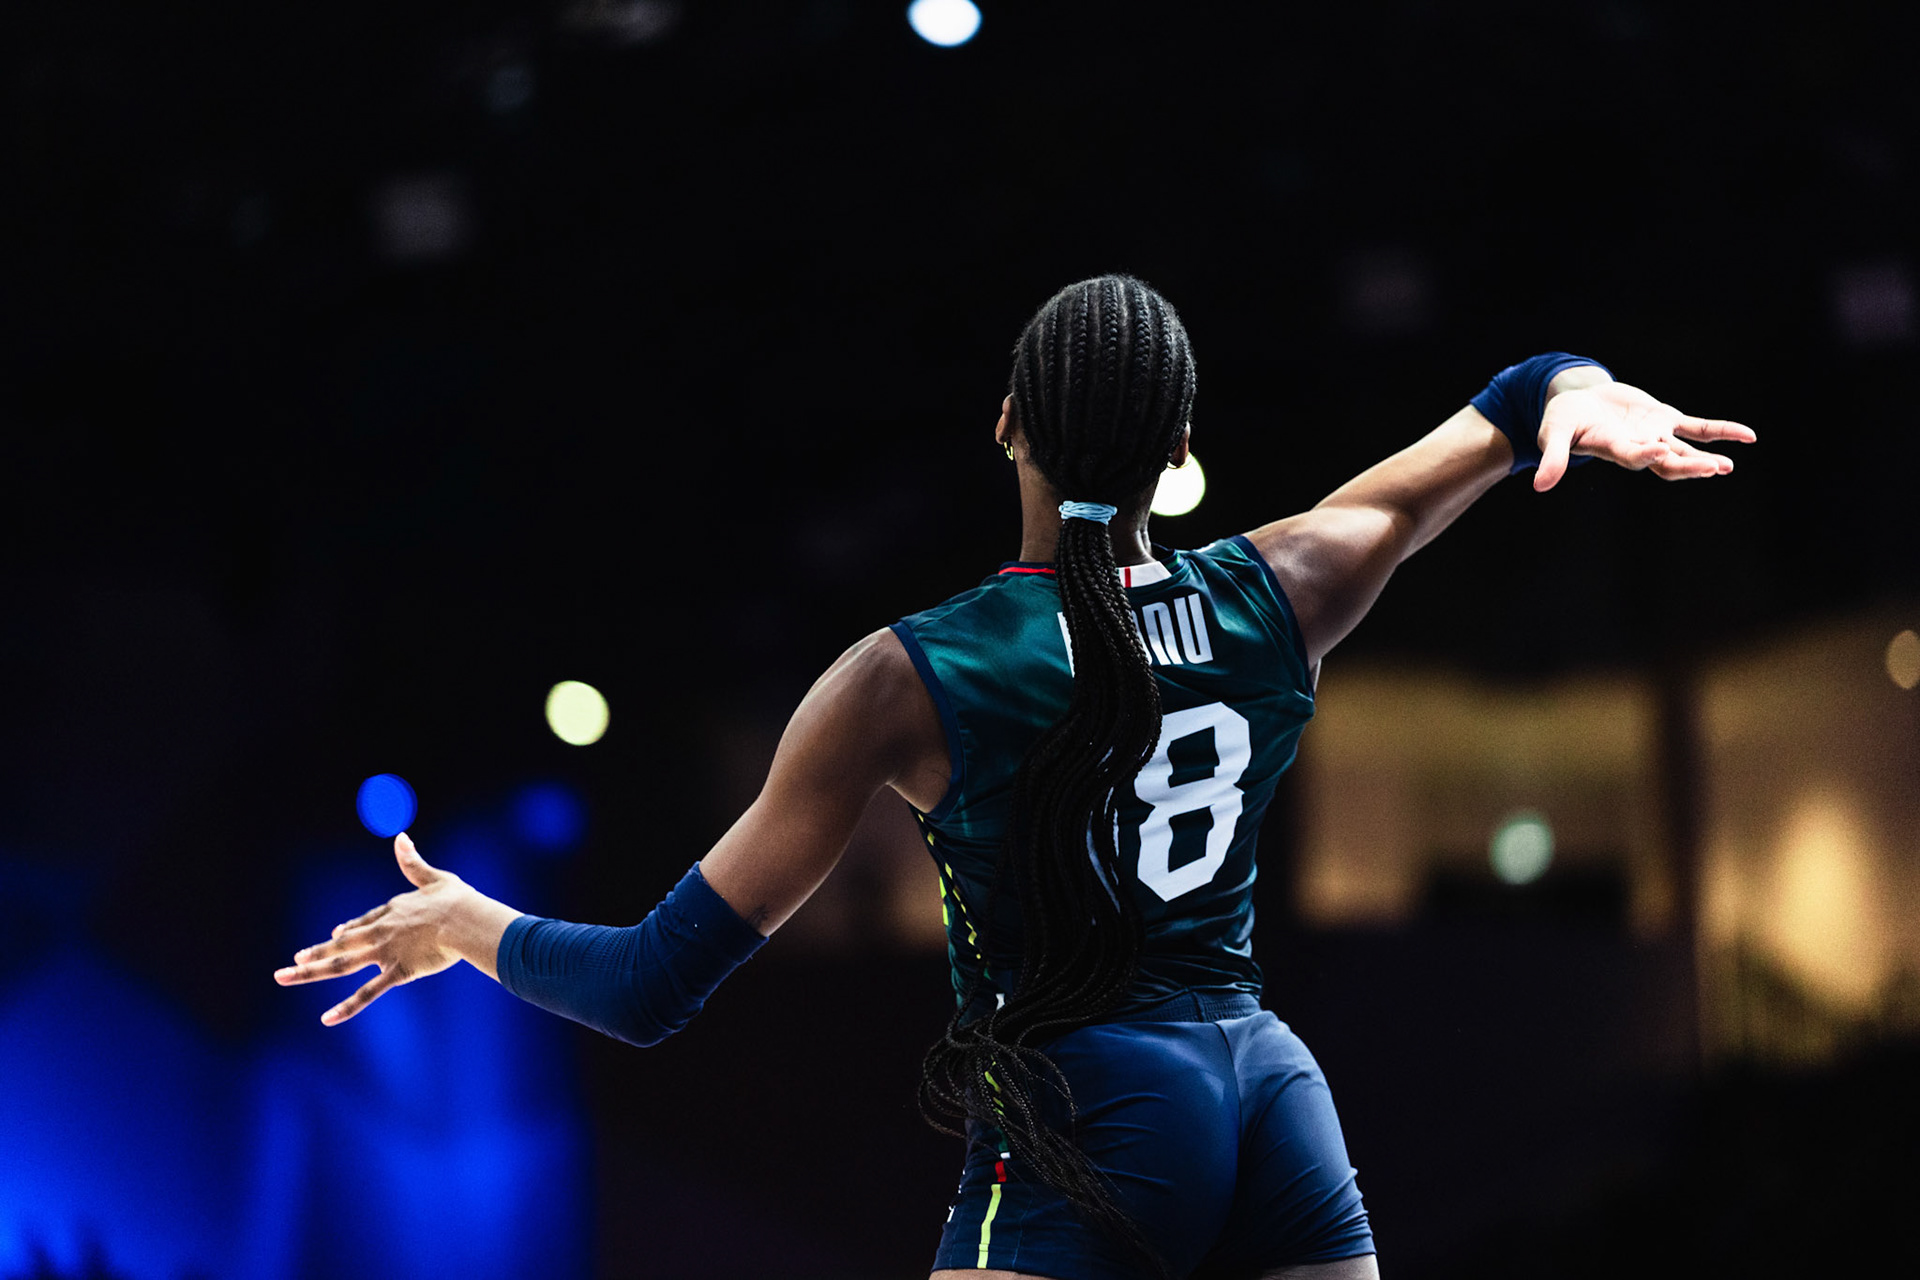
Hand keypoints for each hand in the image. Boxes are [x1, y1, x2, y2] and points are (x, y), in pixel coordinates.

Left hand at [275, 832, 474, 1024]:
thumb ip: (413, 863)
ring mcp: (385, 952)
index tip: (335, 934)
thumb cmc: (457, 900)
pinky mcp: (397, 971)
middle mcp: (380, 932)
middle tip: (291, 963)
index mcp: (391, 911)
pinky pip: (367, 993)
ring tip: (285, 977)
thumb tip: (401, 837)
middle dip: (314, 954)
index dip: (348, 930)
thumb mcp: (434, 877)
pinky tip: (327, 1018)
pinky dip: (347, 1006)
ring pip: (341, 964)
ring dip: (310, 972)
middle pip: (341, 944)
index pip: (363, 923)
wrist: (465, 920)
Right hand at [1535, 380, 1755, 491]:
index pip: (1634, 456)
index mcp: (1614, 450)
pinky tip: (1748, 437)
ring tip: (1726, 466)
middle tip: (1712, 469)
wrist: (1578, 402)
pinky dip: (1722, 430)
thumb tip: (1539, 487)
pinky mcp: (1666, 419)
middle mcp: (1640, 447)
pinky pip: (1700, 428)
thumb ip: (1552, 458)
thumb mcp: (1551, 434)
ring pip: (1686, 450)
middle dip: (1689, 466)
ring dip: (1706, 458)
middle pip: (1667, 463)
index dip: (1646, 455)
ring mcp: (1656, 435)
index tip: (1659, 451)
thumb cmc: (1562, 420)